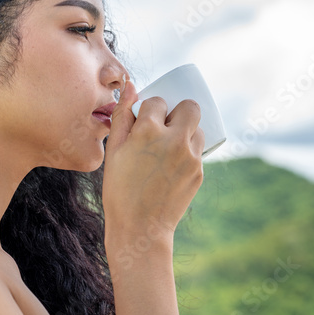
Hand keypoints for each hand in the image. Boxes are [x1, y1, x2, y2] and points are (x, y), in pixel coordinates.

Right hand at [102, 76, 205, 248]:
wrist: (140, 228)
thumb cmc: (119, 189)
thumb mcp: (114, 151)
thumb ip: (123, 115)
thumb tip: (131, 85)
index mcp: (149, 130)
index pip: (157, 102)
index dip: (149, 110)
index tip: (143, 123)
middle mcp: (175, 139)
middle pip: (190, 107)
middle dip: (177, 112)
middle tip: (163, 128)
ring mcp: (191, 156)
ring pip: (197, 128)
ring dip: (185, 132)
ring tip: (168, 149)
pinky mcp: (199, 172)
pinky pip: (197, 151)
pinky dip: (187, 153)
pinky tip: (170, 168)